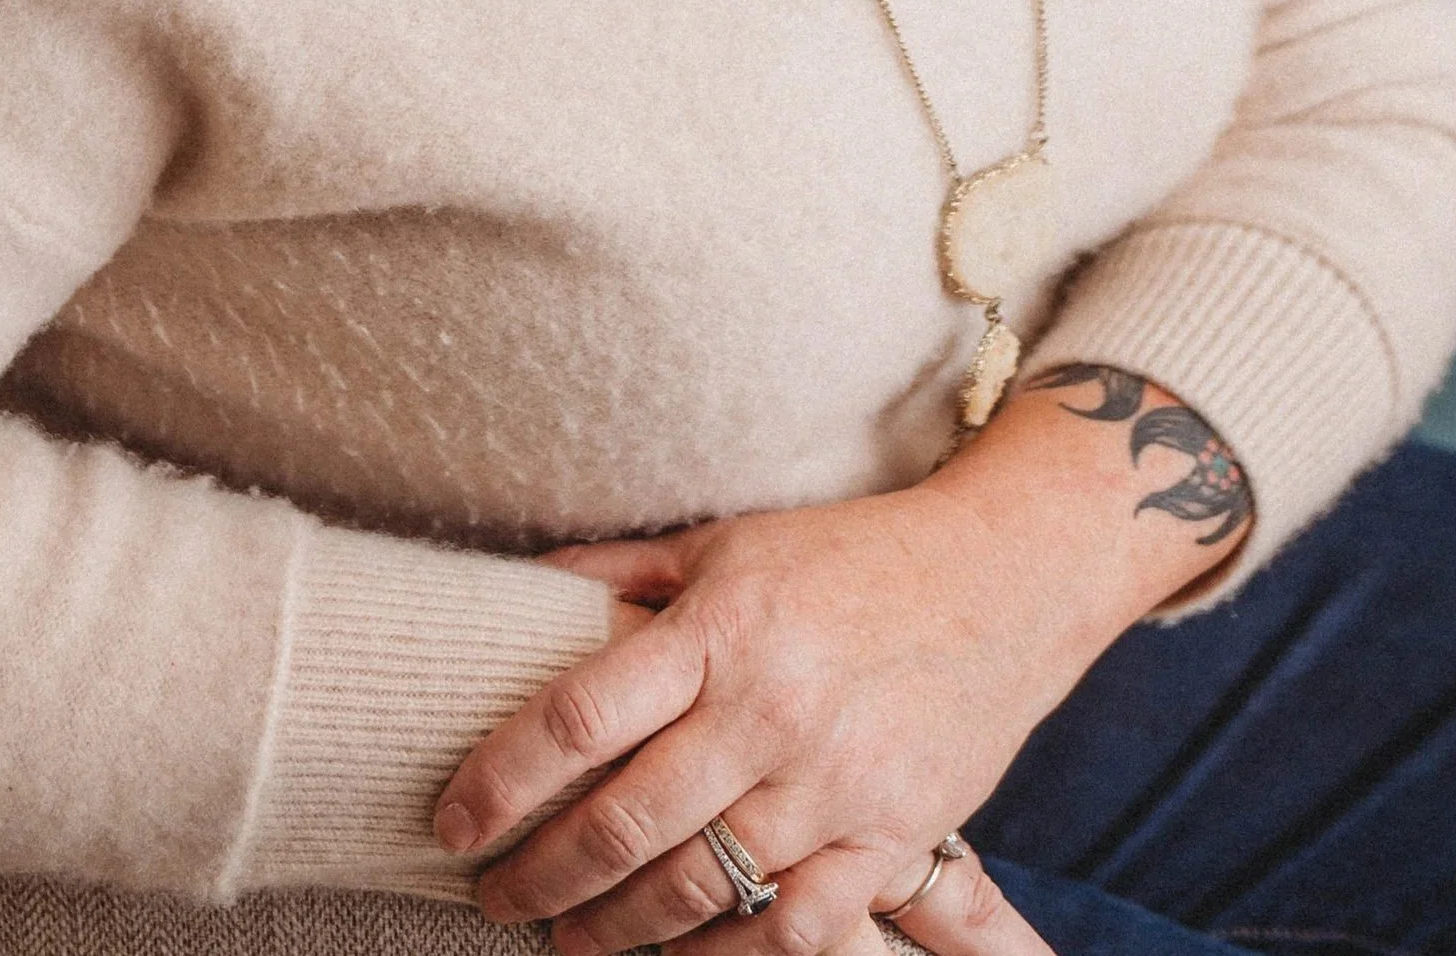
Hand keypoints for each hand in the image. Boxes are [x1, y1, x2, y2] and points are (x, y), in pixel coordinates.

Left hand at [439, 367, 1245, 955]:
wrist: (1002, 575)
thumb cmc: (849, 554)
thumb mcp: (728, 540)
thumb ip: (624, 573)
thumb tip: (520, 591)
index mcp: (720, 625)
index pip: (578, 716)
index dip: (501, 780)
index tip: (453, 820)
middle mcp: (771, 709)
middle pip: (625, 821)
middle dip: (540, 876)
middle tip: (493, 895)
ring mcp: (835, 784)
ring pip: (699, 889)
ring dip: (615, 929)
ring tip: (564, 936)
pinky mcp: (891, 837)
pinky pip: (793, 931)